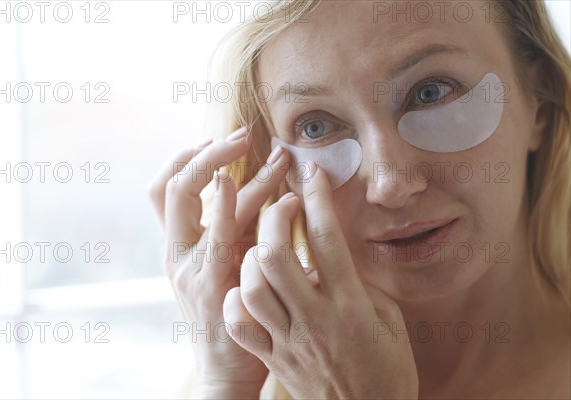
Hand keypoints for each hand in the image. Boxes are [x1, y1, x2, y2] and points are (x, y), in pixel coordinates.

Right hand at [148, 128, 289, 397]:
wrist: (226, 369)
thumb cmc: (232, 312)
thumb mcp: (225, 266)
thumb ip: (236, 232)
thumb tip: (260, 192)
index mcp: (178, 246)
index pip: (164, 189)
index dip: (184, 158)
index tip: (213, 138)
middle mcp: (177, 252)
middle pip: (173, 187)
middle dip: (207, 154)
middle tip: (243, 135)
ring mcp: (190, 267)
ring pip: (198, 202)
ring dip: (235, 171)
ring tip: (275, 156)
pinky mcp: (212, 284)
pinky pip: (218, 237)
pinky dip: (229, 204)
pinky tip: (249, 185)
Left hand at [222, 162, 418, 398]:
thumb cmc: (387, 369)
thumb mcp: (389, 320)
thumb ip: (360, 283)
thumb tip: (333, 253)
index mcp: (350, 305)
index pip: (327, 238)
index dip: (317, 197)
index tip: (311, 171)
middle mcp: (314, 319)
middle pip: (275, 255)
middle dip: (273, 216)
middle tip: (284, 203)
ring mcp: (288, 340)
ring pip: (251, 287)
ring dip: (251, 255)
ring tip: (264, 244)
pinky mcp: (272, 358)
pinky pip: (240, 323)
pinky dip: (238, 298)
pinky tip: (249, 286)